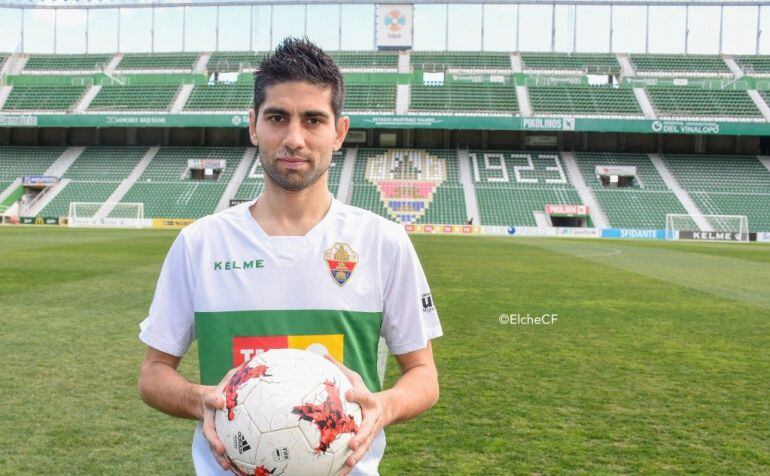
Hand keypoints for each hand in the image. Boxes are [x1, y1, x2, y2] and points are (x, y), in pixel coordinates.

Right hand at [201, 365, 241, 471]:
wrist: (205, 401)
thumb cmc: (224, 388)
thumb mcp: (230, 377)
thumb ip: (240, 372)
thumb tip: (259, 363)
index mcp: (211, 402)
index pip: (210, 400)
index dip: (214, 401)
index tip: (219, 402)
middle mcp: (209, 418)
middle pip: (209, 431)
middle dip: (214, 441)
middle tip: (220, 449)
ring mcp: (212, 429)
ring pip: (214, 445)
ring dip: (219, 457)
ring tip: (228, 466)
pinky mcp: (218, 438)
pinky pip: (223, 450)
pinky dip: (228, 459)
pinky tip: (238, 469)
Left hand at [325, 355, 386, 475]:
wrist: (390, 409)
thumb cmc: (365, 393)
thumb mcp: (355, 379)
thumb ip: (340, 369)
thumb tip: (321, 353)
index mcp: (369, 402)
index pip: (364, 397)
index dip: (357, 395)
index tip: (348, 394)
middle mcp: (372, 419)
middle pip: (368, 429)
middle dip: (361, 436)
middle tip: (353, 442)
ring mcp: (371, 433)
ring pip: (365, 447)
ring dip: (357, 456)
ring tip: (347, 464)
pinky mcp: (366, 443)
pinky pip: (358, 456)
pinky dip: (349, 467)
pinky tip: (339, 475)